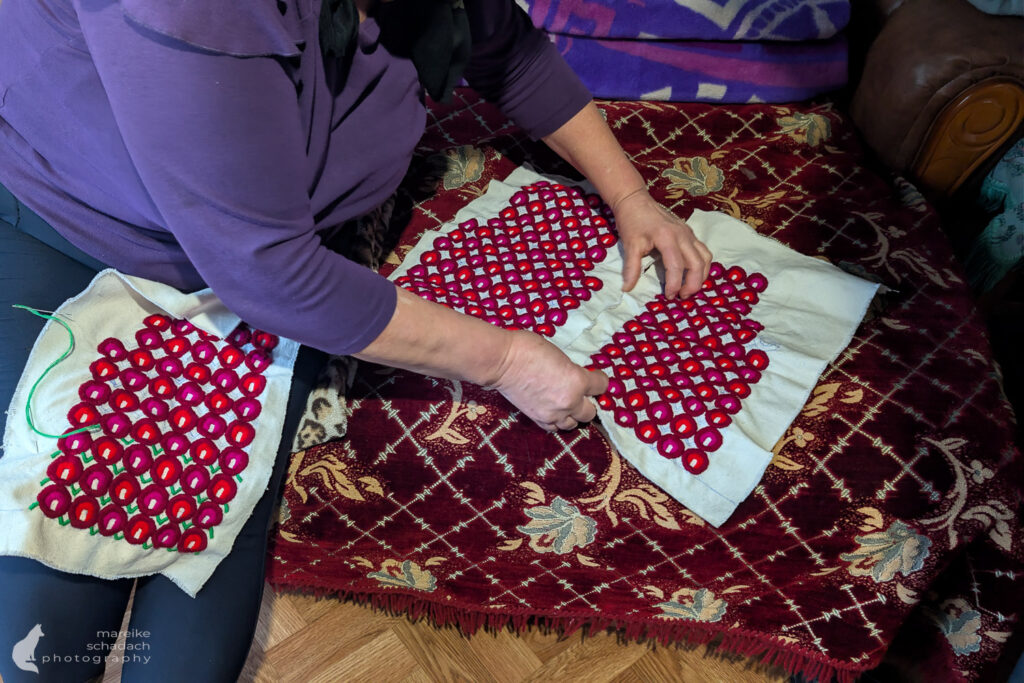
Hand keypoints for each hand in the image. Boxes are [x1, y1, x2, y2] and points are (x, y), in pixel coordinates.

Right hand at [489, 330, 608, 430]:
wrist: (502, 362)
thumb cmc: (528, 348)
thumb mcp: (559, 354)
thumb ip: (571, 369)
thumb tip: (574, 376)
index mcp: (578, 381)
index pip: (601, 386)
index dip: (600, 380)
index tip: (595, 376)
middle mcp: (569, 401)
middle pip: (590, 411)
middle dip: (588, 401)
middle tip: (581, 393)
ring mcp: (553, 413)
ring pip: (573, 424)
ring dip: (573, 414)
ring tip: (567, 403)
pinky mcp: (538, 418)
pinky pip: (554, 427)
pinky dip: (557, 421)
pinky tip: (555, 411)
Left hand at [611, 189, 711, 298]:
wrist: (635, 200)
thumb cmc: (632, 222)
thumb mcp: (630, 245)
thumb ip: (631, 268)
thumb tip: (627, 288)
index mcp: (667, 237)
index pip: (677, 266)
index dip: (674, 284)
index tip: (668, 296)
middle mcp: (683, 235)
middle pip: (697, 263)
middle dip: (693, 284)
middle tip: (682, 297)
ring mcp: (688, 233)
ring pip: (705, 257)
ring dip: (701, 275)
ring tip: (689, 288)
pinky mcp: (689, 232)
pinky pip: (703, 250)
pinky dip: (702, 265)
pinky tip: (692, 274)